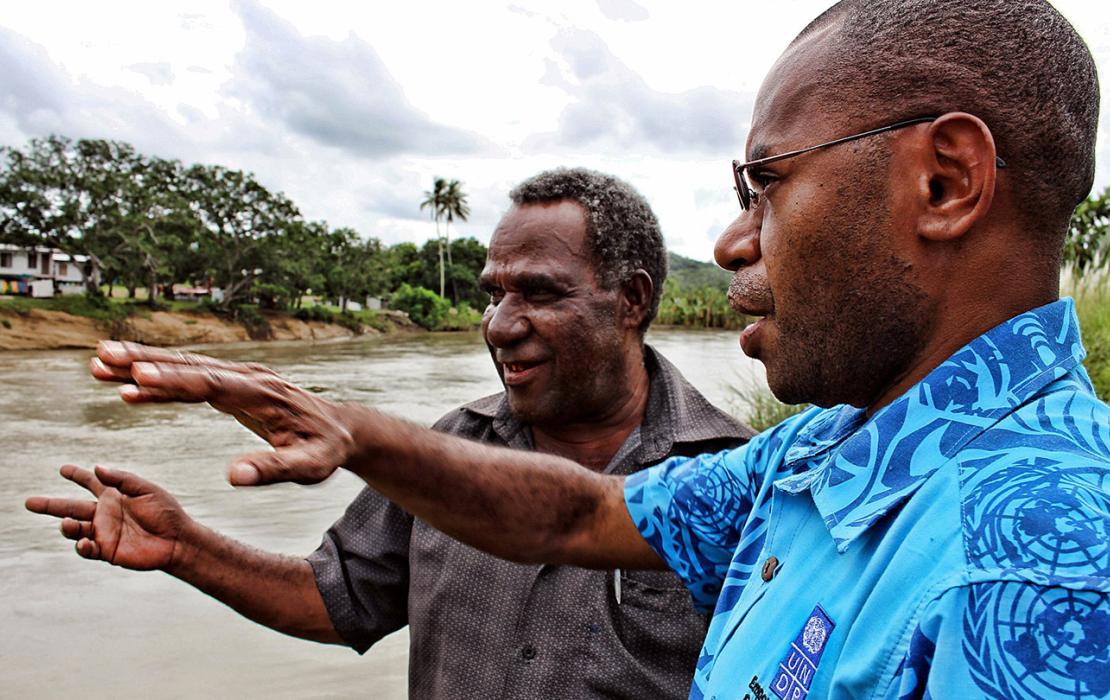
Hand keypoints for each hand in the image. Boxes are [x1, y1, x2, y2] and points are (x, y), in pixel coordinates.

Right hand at [25, 465, 186, 569]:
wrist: (177, 540)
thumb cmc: (165, 512)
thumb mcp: (146, 490)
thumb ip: (122, 479)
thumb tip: (97, 467)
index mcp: (114, 496)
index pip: (90, 482)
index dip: (77, 475)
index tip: (63, 469)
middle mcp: (104, 514)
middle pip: (71, 507)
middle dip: (50, 505)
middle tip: (29, 502)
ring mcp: (103, 532)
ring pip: (75, 529)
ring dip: (67, 526)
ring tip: (68, 524)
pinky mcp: (107, 551)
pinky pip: (87, 548)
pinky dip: (81, 546)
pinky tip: (84, 541)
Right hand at [90, 341, 356, 485]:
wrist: (341, 429)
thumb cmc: (325, 451)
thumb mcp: (308, 467)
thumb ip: (273, 470)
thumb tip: (234, 476)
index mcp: (264, 396)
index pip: (213, 385)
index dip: (175, 382)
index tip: (138, 378)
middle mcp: (249, 378)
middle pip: (191, 367)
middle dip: (145, 362)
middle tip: (102, 357)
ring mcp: (241, 377)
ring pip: (186, 367)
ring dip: (143, 362)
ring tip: (99, 360)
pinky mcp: (234, 383)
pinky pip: (191, 377)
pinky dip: (160, 376)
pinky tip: (129, 380)